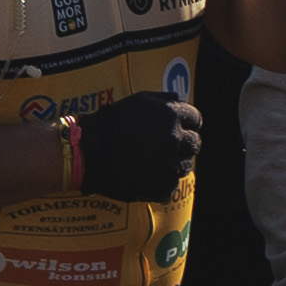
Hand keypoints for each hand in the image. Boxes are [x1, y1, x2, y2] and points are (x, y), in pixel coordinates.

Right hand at [70, 85, 202, 199]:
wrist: (88, 153)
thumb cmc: (111, 124)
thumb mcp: (137, 101)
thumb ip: (163, 99)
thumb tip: (180, 99)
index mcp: (171, 115)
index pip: (196, 120)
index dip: (187, 124)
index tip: (178, 129)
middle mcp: (175, 139)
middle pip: (194, 144)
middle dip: (183, 144)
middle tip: (163, 147)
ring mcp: (170, 164)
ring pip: (185, 165)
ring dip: (173, 163)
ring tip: (152, 162)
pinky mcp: (163, 186)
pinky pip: (172, 184)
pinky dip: (162, 182)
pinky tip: (145, 175)